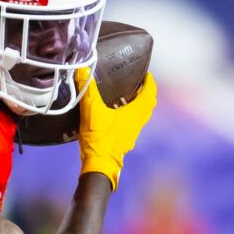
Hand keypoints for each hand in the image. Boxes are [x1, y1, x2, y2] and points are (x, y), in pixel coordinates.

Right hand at [76, 69, 155, 189]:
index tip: (147, 75)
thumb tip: (83, 69)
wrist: (99, 164)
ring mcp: (133, 133)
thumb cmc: (99, 138)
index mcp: (135, 113)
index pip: (150, 94)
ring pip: (143, 115)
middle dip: (147, 93)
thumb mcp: (91, 111)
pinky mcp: (126, 140)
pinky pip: (135, 124)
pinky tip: (119, 115)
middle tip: (138, 84)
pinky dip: (132, 115)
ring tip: (129, 97)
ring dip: (140, 105)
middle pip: (149, 104)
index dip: (150, 83)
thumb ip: (87, 89)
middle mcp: (137, 122)